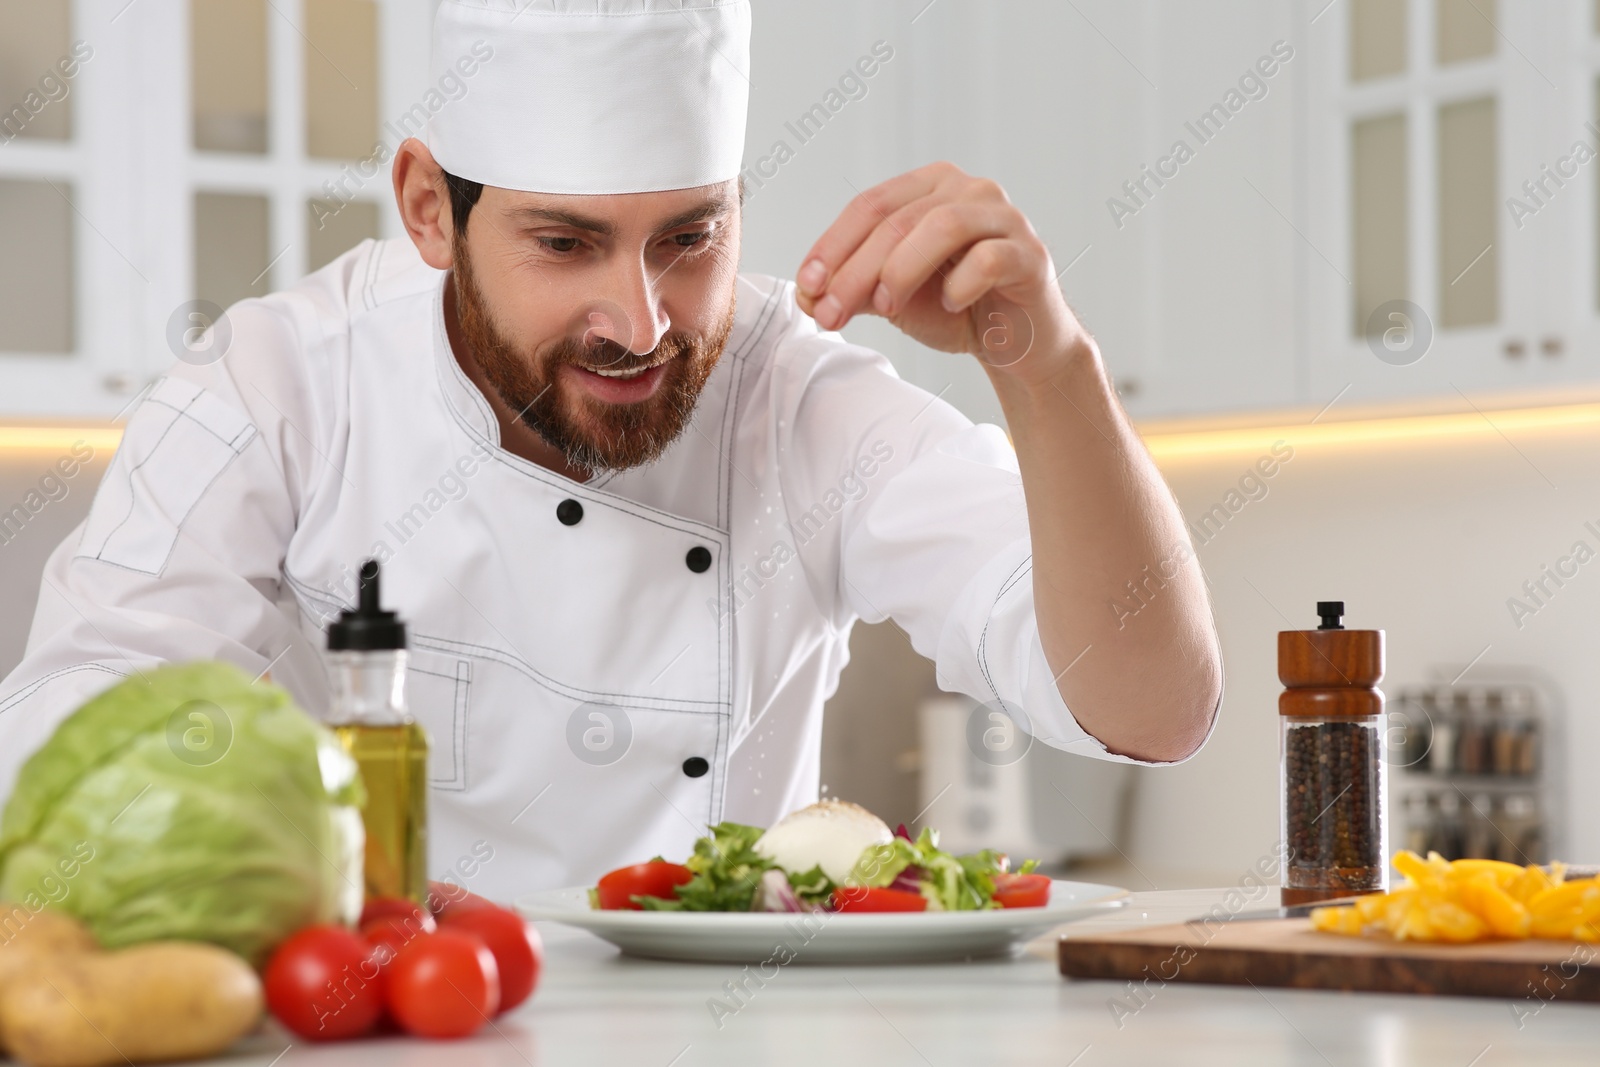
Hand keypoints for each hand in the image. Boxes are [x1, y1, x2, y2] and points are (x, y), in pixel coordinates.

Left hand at [793, 161, 1088, 387]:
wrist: (1014, 342)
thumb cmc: (957, 309)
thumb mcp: (893, 298)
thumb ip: (853, 289)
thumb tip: (807, 295)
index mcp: (930, 187)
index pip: (870, 205)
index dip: (833, 245)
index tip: (807, 285)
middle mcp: (969, 190)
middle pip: (899, 219)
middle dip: (856, 270)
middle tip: (831, 312)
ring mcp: (1004, 218)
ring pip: (943, 226)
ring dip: (902, 270)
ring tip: (886, 307)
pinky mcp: (1029, 255)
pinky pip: (988, 259)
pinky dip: (959, 285)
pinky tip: (951, 306)